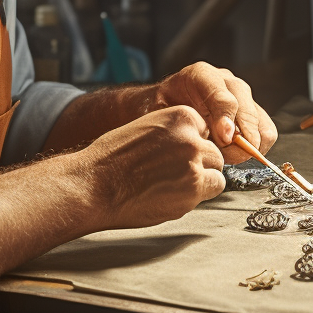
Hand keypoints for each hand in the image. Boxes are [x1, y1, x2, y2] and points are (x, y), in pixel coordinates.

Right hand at [79, 105, 225, 229]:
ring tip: (172, 185)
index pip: (205, 130)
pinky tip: (171, 195)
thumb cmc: (113, 159)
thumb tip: (196, 143)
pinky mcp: (193, 190)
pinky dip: (196, 196)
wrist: (95, 184)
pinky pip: (211, 192)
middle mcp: (191, 138)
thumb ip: (175, 133)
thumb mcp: (147, 128)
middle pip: (214, 153)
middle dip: (200, 165)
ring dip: (202, 181)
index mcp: (180, 116)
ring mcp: (194, 165)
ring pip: (217, 173)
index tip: (177, 154)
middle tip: (174, 173)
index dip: (193, 144)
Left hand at [153, 63, 277, 164]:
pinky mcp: (253, 112)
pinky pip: (266, 133)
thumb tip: (220, 137)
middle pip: (246, 110)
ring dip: (247, 146)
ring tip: (225, 154)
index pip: (222, 95)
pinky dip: (256, 149)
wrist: (166, 107)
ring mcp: (243, 96)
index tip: (225, 137)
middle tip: (223, 155)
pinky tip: (234, 153)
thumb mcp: (162, 113)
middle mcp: (227, 82)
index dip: (225, 118)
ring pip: (261, 124)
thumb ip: (185, 121)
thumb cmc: (162, 112)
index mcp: (201, 75)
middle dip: (239, 138)